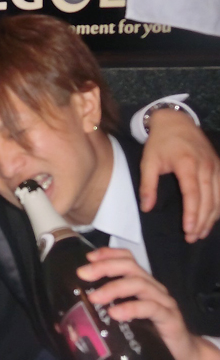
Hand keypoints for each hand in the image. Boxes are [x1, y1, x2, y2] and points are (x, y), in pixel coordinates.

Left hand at [78, 247, 219, 359]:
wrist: (185, 357)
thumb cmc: (150, 336)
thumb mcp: (123, 321)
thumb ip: (100, 316)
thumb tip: (62, 323)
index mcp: (141, 284)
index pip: (127, 259)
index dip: (107, 254)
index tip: (87, 258)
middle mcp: (152, 288)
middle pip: (130, 266)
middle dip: (104, 267)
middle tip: (83, 274)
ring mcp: (163, 302)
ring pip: (139, 283)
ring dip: (114, 287)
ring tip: (95, 297)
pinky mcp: (170, 318)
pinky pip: (151, 308)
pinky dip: (132, 308)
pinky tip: (117, 314)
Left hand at [140, 109, 219, 242]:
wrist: (176, 121)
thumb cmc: (160, 142)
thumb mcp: (148, 162)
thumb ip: (147, 186)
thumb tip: (146, 208)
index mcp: (188, 164)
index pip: (193, 194)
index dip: (192, 214)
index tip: (188, 230)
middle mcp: (206, 166)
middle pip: (208, 199)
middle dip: (201, 221)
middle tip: (192, 237)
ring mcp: (215, 166)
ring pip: (219, 197)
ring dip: (211, 217)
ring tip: (201, 233)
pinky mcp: (218, 166)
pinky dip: (218, 206)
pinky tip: (212, 217)